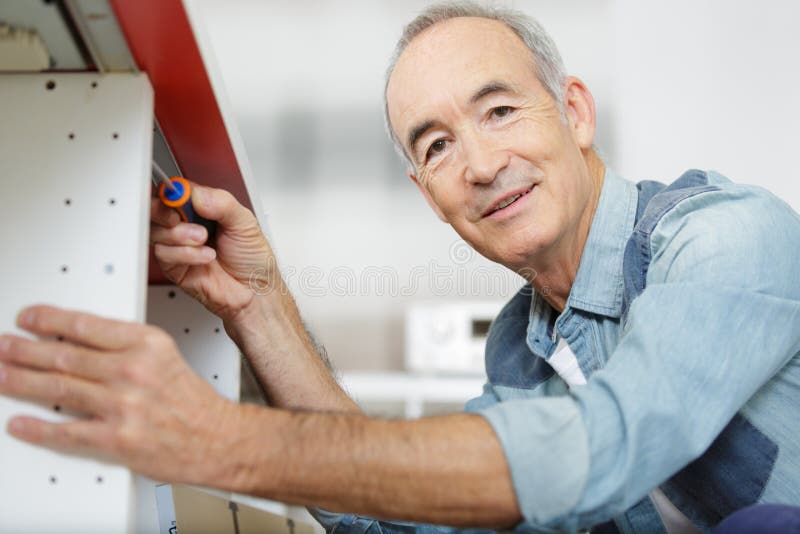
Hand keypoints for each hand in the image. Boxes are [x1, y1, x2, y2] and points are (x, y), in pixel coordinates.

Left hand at [0, 305, 240, 484]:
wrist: (217, 439)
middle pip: (65, 355)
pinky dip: (37, 428)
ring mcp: (123, 406)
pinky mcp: (117, 439)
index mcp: (147, 344)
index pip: (86, 325)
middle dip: (25, 350)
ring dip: (21, 382)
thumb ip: (125, 347)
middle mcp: (133, 371)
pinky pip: (66, 433)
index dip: (50, 319)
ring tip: (2, 375)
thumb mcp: (165, 356)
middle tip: (4, 346)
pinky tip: (20, 423)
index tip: (29, 318)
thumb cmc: (193, 402)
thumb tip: (78, 343)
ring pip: (59, 389)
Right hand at [150, 185, 280, 322]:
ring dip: (179, 235)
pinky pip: (165, 255)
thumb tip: (197, 195)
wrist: (255, 290)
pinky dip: (186, 254)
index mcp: (203, 209)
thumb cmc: (252, 258)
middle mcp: (188, 226)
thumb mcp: (244, 222)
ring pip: (156, 232)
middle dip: (164, 212)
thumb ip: (222, 203)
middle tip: (179, 217)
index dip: (172, 192)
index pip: (176, 192)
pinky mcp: (175, 267)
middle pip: (157, 210)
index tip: (178, 196)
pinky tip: (205, 256)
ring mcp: (180, 246)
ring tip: (203, 239)